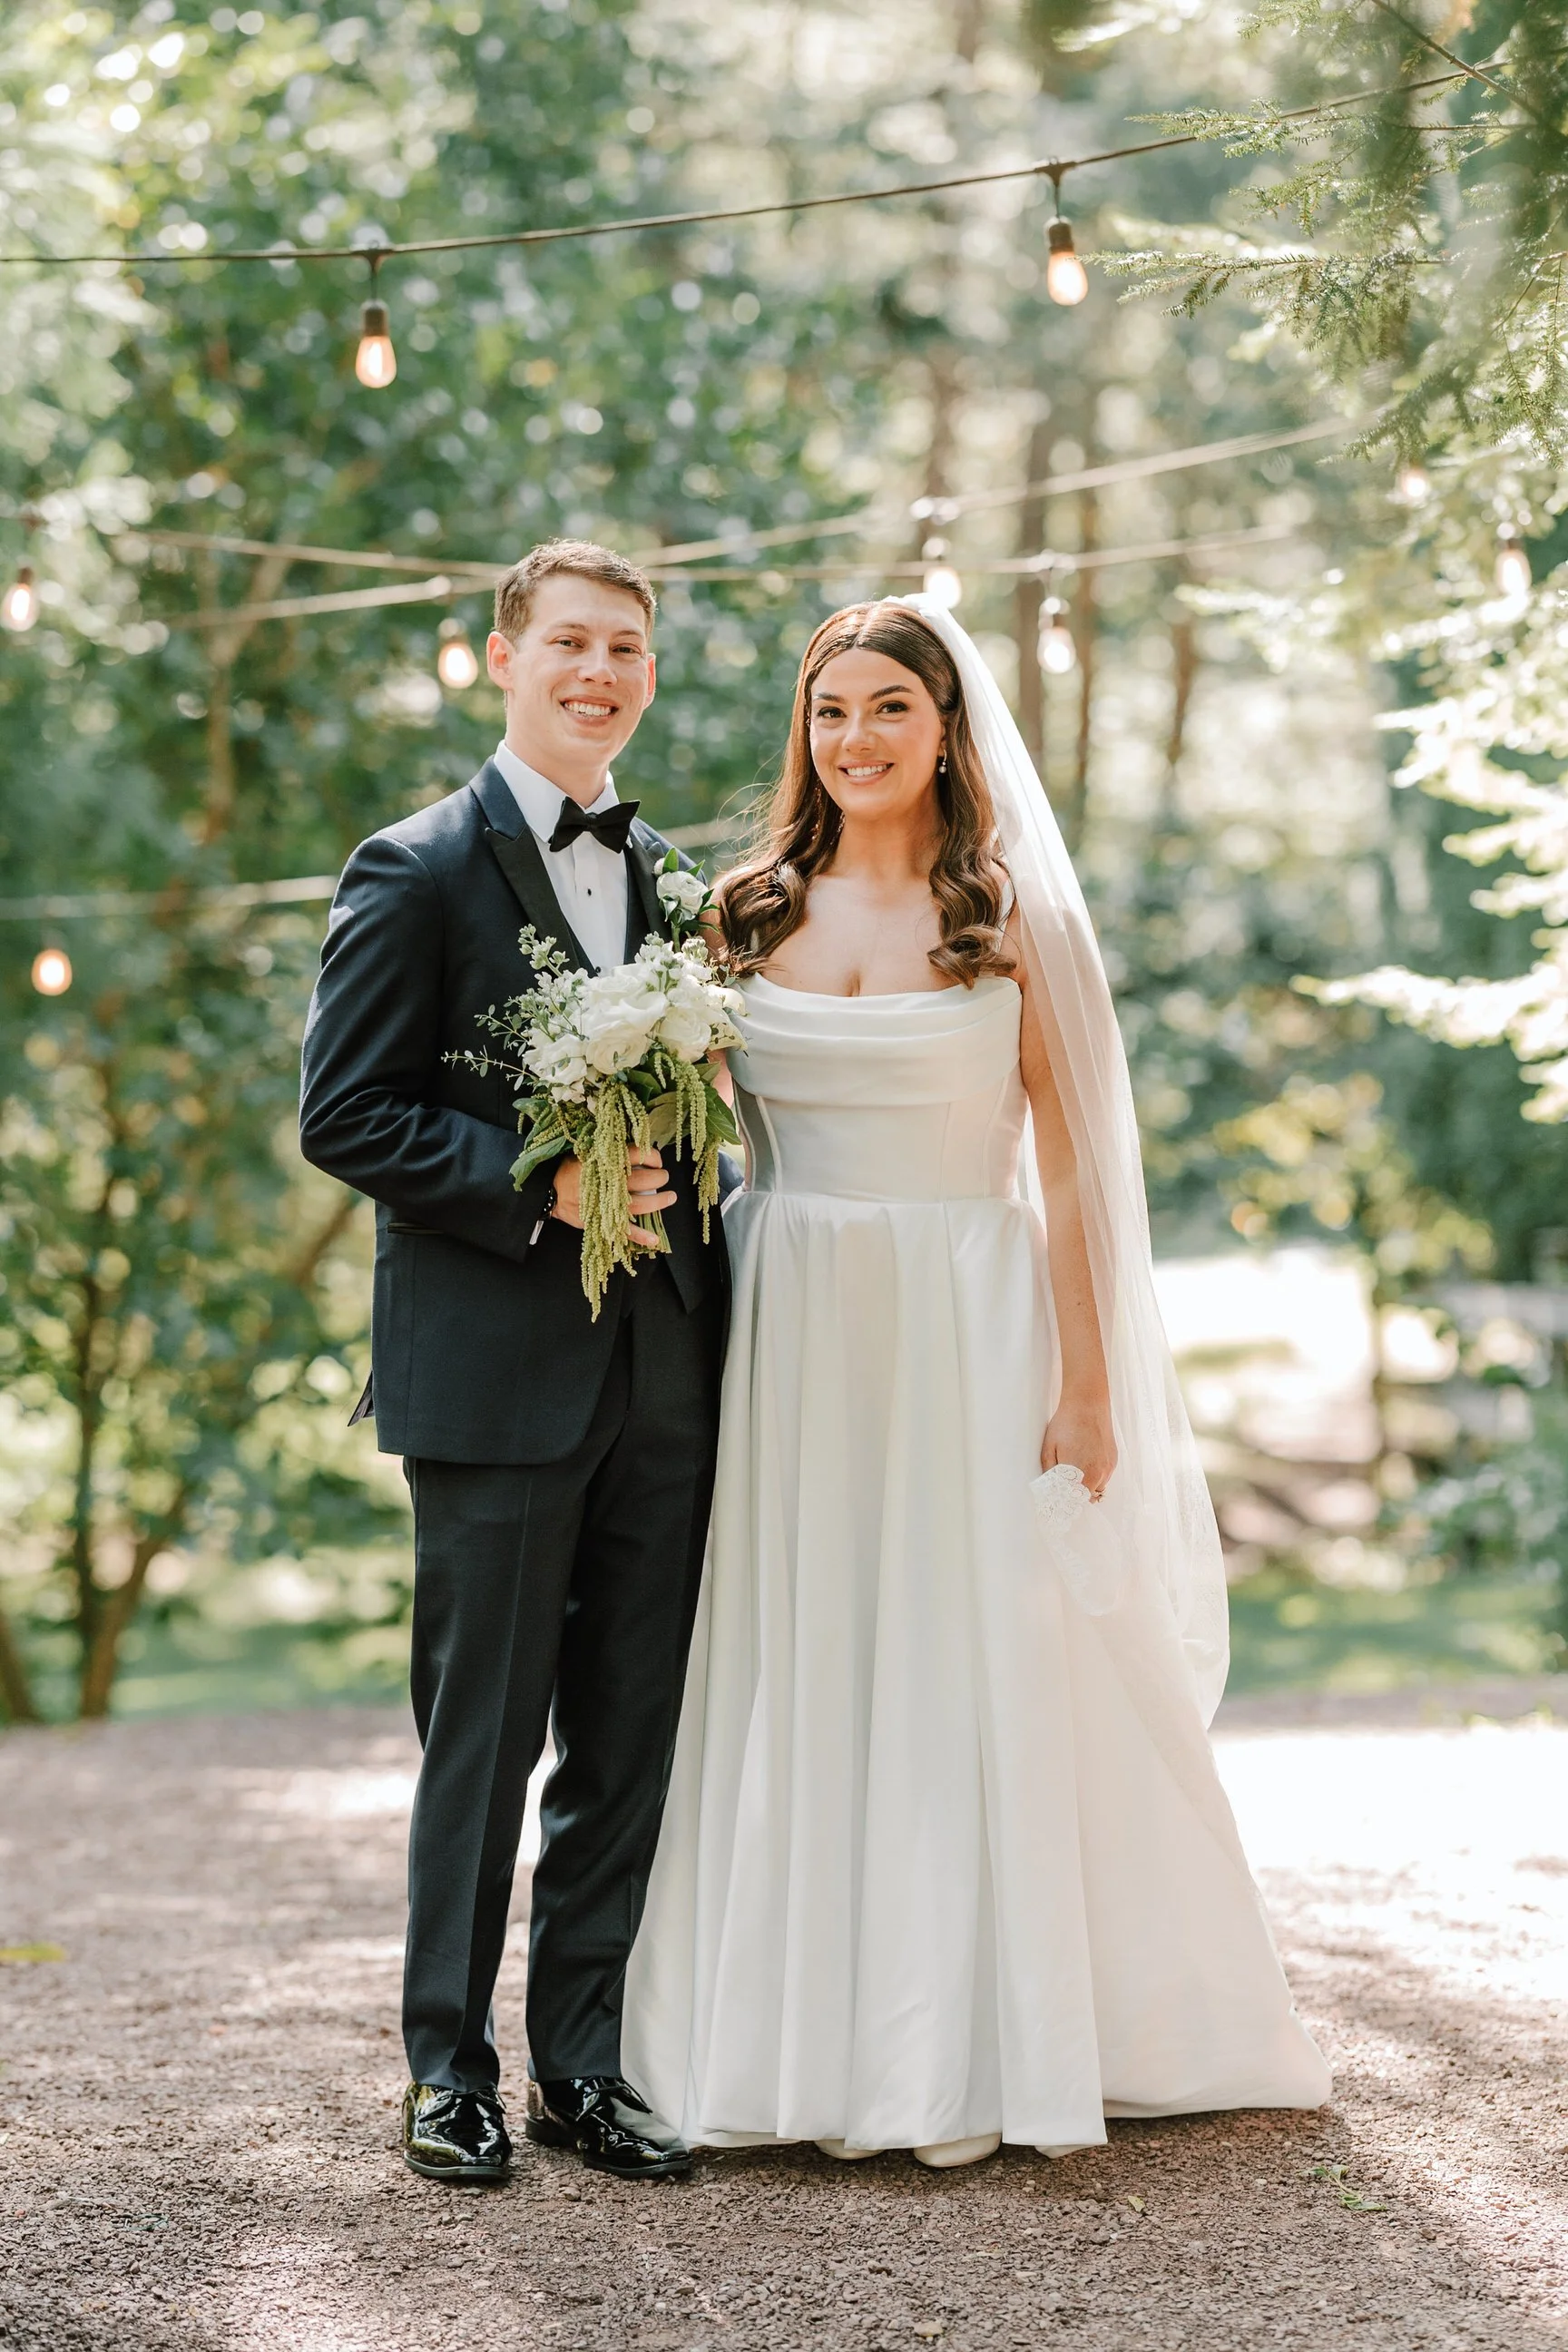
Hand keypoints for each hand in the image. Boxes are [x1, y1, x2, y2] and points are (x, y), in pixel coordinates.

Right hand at [549, 1148, 675, 1250]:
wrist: (550, 1192)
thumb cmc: (570, 1170)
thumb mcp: (587, 1152)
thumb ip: (609, 1151)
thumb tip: (637, 1146)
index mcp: (605, 1162)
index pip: (637, 1154)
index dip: (653, 1156)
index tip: (656, 1160)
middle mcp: (608, 1183)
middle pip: (643, 1179)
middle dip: (659, 1177)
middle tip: (664, 1176)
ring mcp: (607, 1206)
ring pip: (640, 1205)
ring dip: (659, 1202)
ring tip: (670, 1197)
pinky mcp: (602, 1223)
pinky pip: (625, 1232)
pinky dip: (641, 1237)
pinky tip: (655, 1239)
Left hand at [1041, 1394, 1116, 1501]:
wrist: (1087, 1403)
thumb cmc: (1066, 1424)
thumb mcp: (1049, 1449)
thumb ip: (1050, 1472)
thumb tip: (1050, 1488)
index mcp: (1081, 1474)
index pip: (1075, 1501)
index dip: (1067, 1504)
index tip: (1059, 1503)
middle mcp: (1099, 1474)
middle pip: (1088, 1497)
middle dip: (1076, 1496)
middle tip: (1064, 1489)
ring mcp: (1108, 1467)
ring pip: (1098, 1488)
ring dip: (1087, 1486)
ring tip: (1075, 1474)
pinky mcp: (1113, 1459)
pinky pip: (1105, 1476)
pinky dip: (1096, 1475)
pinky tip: (1085, 1461)